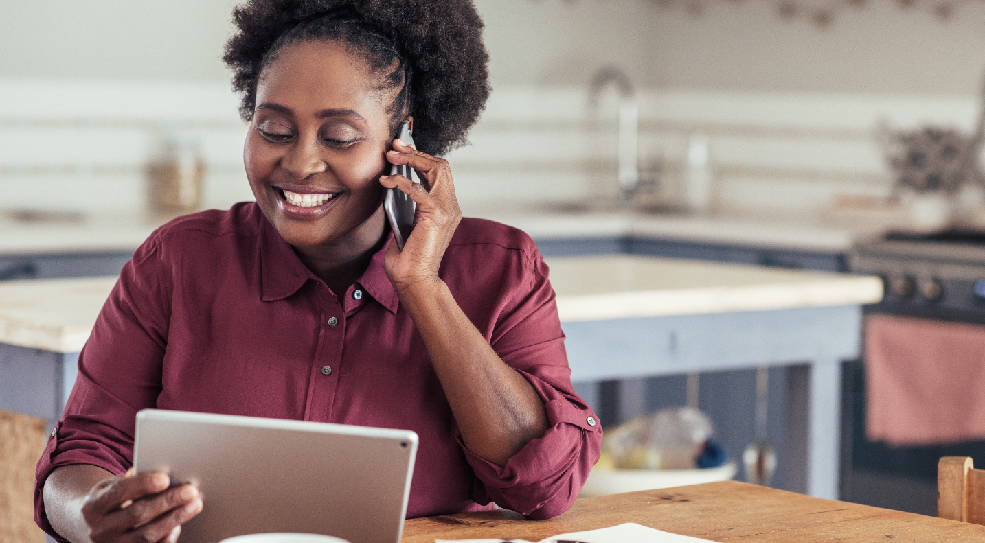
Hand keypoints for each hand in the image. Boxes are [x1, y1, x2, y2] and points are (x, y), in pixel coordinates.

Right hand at [80, 471, 201, 542]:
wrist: (90, 529)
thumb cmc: (108, 502)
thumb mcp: (111, 487)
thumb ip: (131, 480)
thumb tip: (161, 473)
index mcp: (92, 506)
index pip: (119, 492)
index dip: (143, 484)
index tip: (165, 478)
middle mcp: (99, 529)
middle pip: (137, 514)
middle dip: (167, 501)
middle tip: (191, 491)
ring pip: (146, 535)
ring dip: (174, 519)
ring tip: (194, 505)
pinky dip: (167, 537)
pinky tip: (179, 525)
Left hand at [379, 138, 461, 292]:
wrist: (414, 279)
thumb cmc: (407, 257)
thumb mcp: (406, 222)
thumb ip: (406, 202)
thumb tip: (391, 180)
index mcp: (446, 207)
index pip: (439, 173)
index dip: (421, 156)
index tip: (400, 148)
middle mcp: (451, 206)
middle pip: (440, 166)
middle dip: (416, 152)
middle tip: (394, 145)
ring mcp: (447, 210)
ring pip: (436, 170)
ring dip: (412, 159)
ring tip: (391, 156)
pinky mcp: (437, 215)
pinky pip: (419, 189)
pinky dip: (400, 181)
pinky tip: (386, 180)